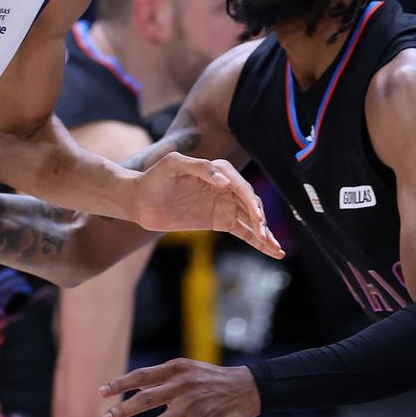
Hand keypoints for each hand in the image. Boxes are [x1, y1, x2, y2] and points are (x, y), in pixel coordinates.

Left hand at [100, 360, 260, 416]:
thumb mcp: (186, 370)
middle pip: (145, 399)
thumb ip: (162, 379)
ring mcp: (191, 402)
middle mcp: (180, 384)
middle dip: (122, 410)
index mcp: (173, 369)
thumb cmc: (211, 379)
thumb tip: (137, 386)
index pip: (140, 376)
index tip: (102, 392)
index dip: (120, 384)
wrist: (246, 387)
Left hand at [132, 153, 282, 258]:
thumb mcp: (172, 165)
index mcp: (216, 170)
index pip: (239, 185)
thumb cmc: (153, 178)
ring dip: (265, 233)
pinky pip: (243, 231)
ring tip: (276, 248)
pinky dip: (257, 241)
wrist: (139, 201)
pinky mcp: (218, 221)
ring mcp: (222, 204)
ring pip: (250, 219)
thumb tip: (223, 180)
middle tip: (263, 234)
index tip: (254, 214)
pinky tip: (272, 251)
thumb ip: (199, 167)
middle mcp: (224, 187)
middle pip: (250, 202)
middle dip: (260, 218)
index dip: (248, 199)